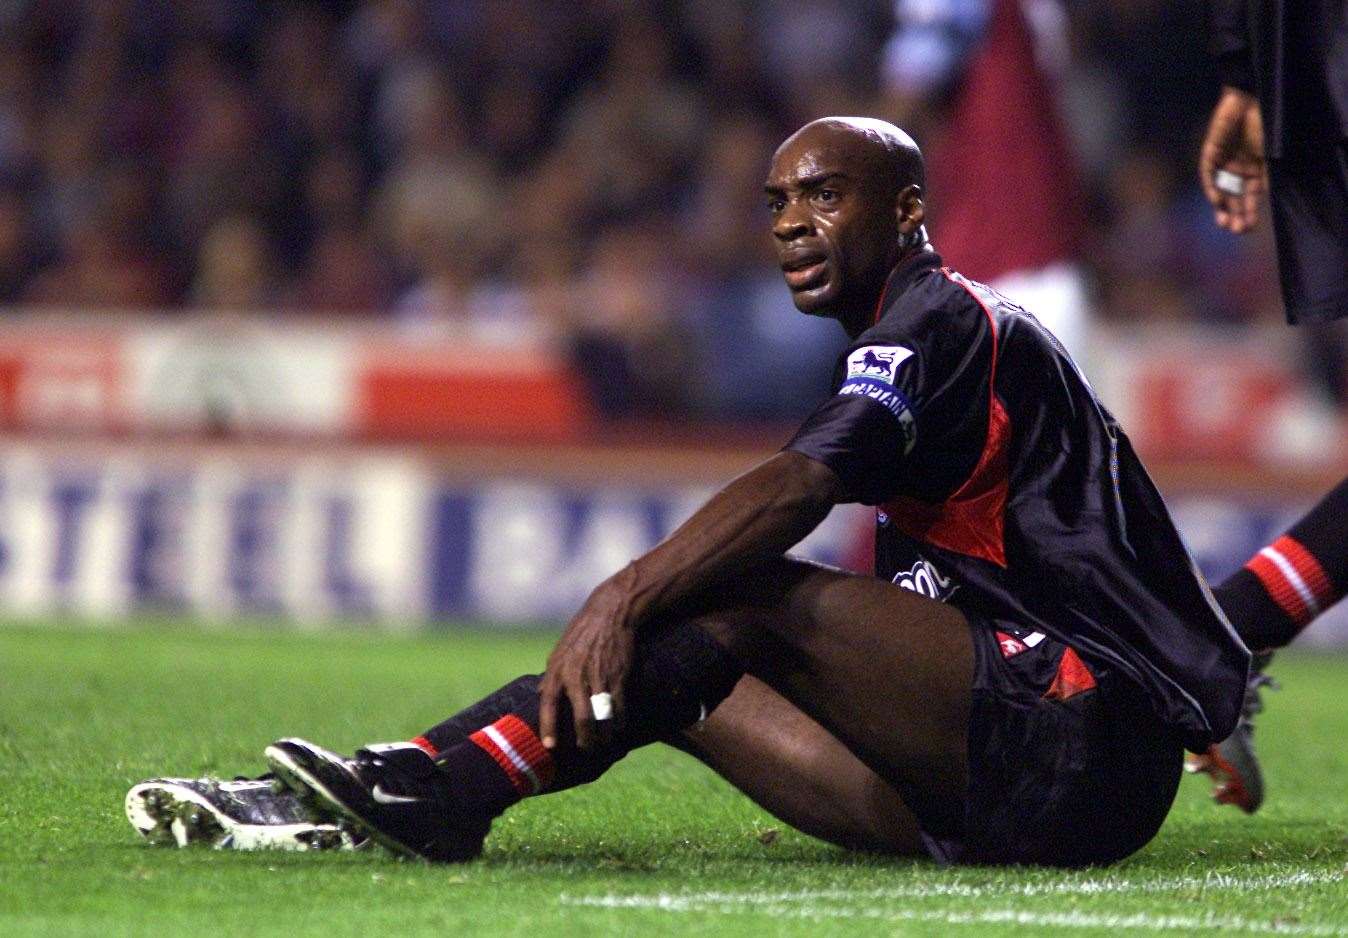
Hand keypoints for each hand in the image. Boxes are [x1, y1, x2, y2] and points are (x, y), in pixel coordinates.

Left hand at [538, 576, 637, 749]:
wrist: (610, 613)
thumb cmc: (582, 633)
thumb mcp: (559, 650)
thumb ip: (550, 674)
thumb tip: (538, 693)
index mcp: (558, 670)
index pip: (548, 703)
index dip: (548, 726)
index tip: (550, 746)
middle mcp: (577, 676)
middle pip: (582, 717)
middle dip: (585, 738)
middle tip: (586, 749)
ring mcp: (600, 677)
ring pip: (603, 716)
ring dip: (605, 734)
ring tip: (604, 741)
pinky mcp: (619, 675)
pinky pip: (620, 706)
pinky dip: (620, 720)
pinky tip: (619, 727)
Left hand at [1199, 87, 1265, 233]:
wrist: (1252, 98)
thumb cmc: (1266, 124)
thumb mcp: (1270, 155)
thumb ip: (1268, 176)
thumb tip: (1267, 201)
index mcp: (1255, 171)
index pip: (1250, 198)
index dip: (1248, 213)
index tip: (1249, 228)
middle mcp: (1237, 170)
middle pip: (1233, 198)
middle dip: (1234, 215)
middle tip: (1236, 230)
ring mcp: (1223, 162)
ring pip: (1219, 190)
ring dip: (1221, 208)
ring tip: (1225, 223)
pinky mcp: (1210, 153)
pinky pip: (1208, 174)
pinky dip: (1212, 187)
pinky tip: (1216, 200)